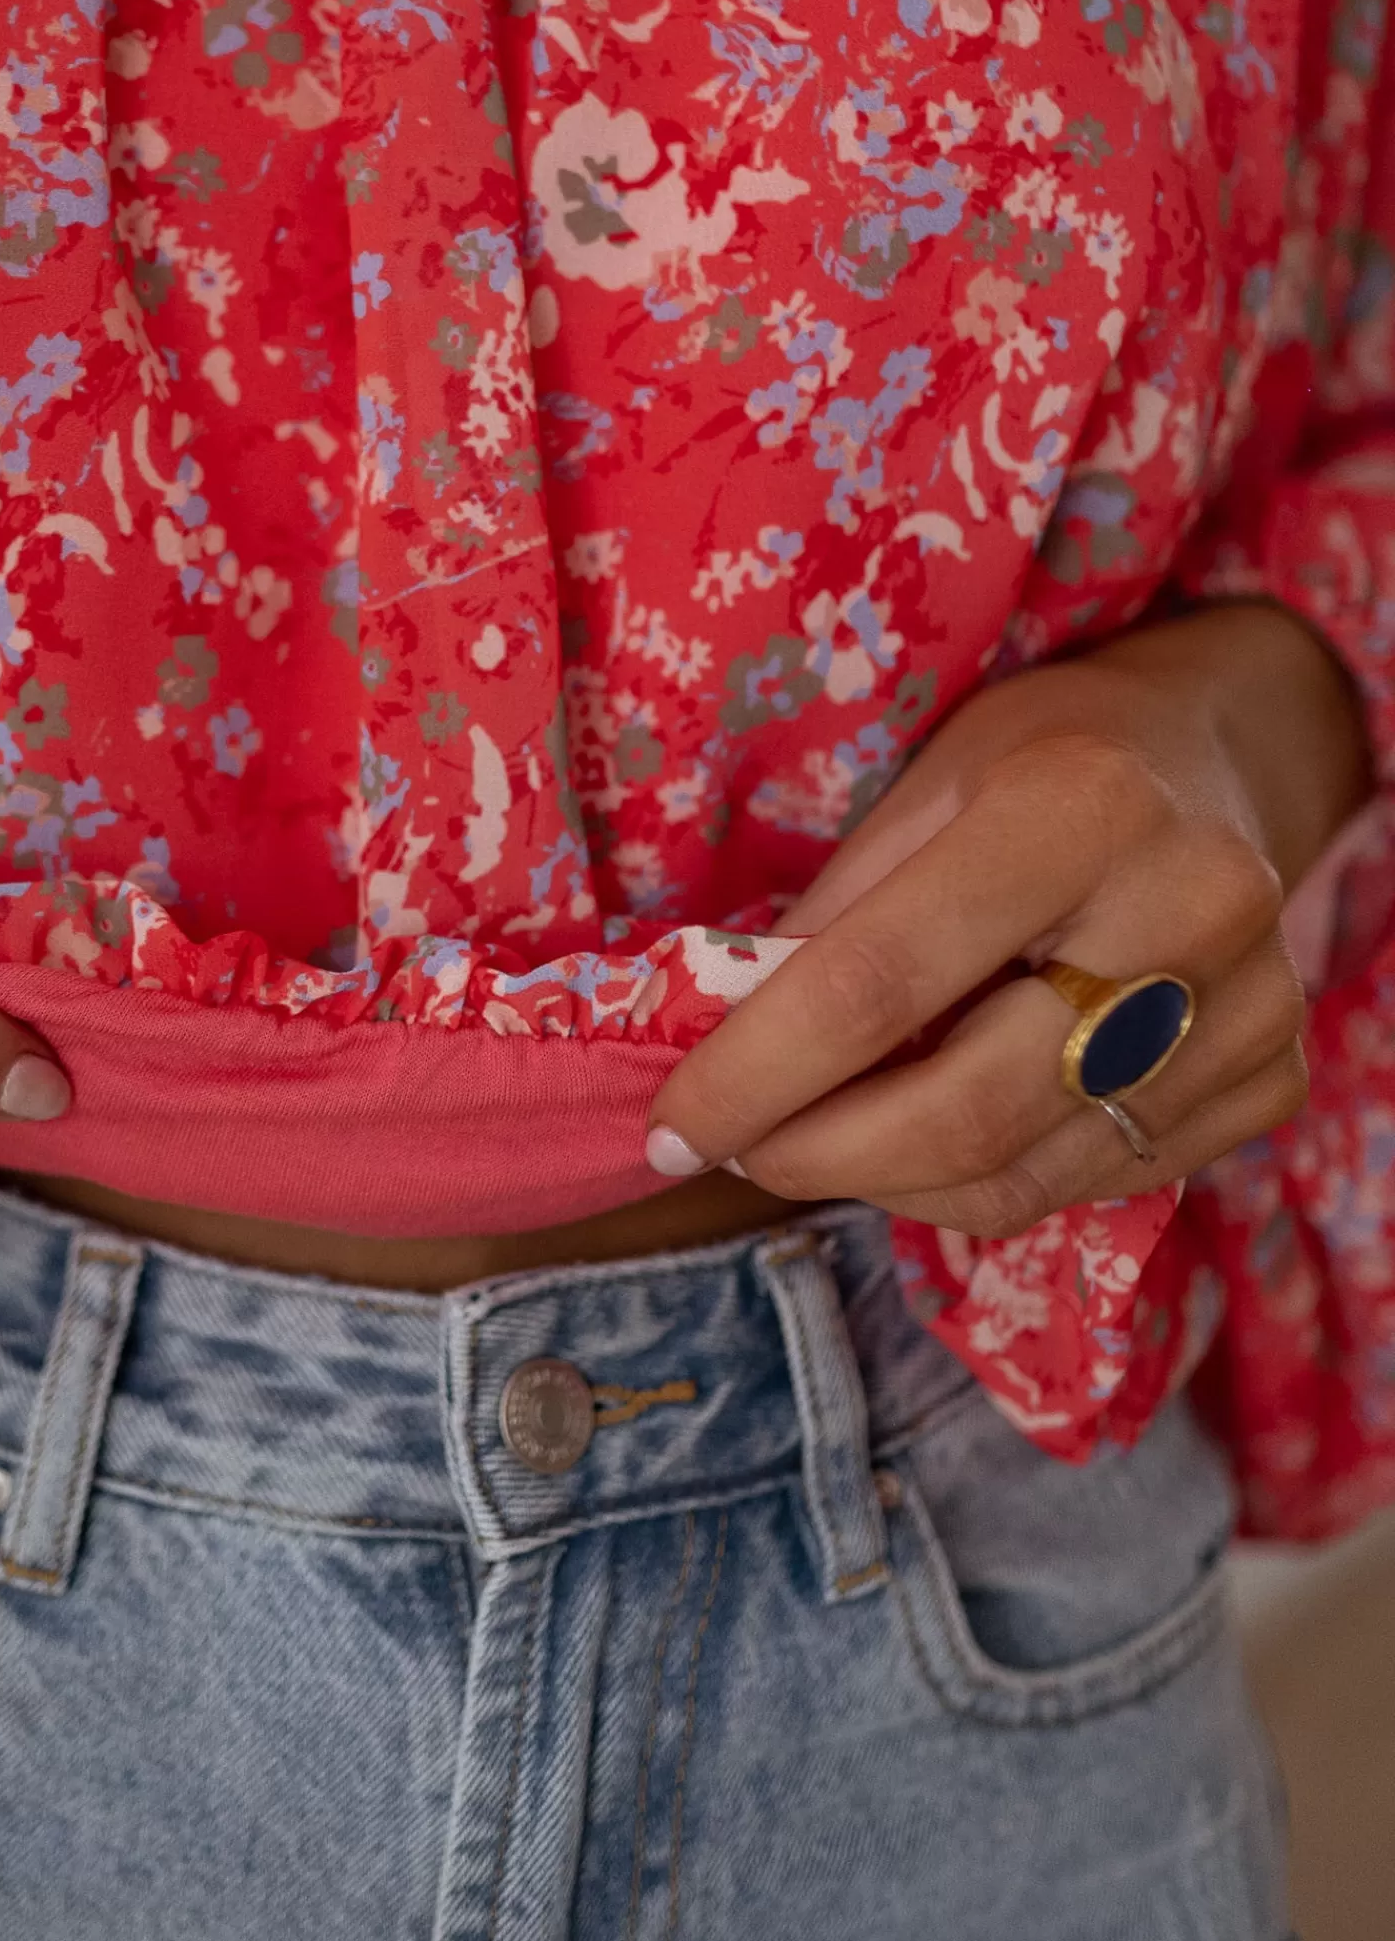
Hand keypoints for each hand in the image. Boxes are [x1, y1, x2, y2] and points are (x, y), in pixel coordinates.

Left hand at [643, 605, 1374, 1238]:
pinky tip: (927, 1130)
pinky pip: (1084, 1185)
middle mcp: (1187, 914)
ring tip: (814, 1139)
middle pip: (964, 1110)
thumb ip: (834, 916)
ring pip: (1021, 1175)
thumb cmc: (1042, 755)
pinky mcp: (1272, 1085)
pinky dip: (976, 1182)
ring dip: (883, 1180)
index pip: (881, 982)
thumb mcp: (924, 784)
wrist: (1216, 757)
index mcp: (1082, 807)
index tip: (669, 1126)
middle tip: (731, 1150)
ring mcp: (1249, 1013)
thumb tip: (721, 1047)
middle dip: (815, 1152)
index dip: (757, 1072)